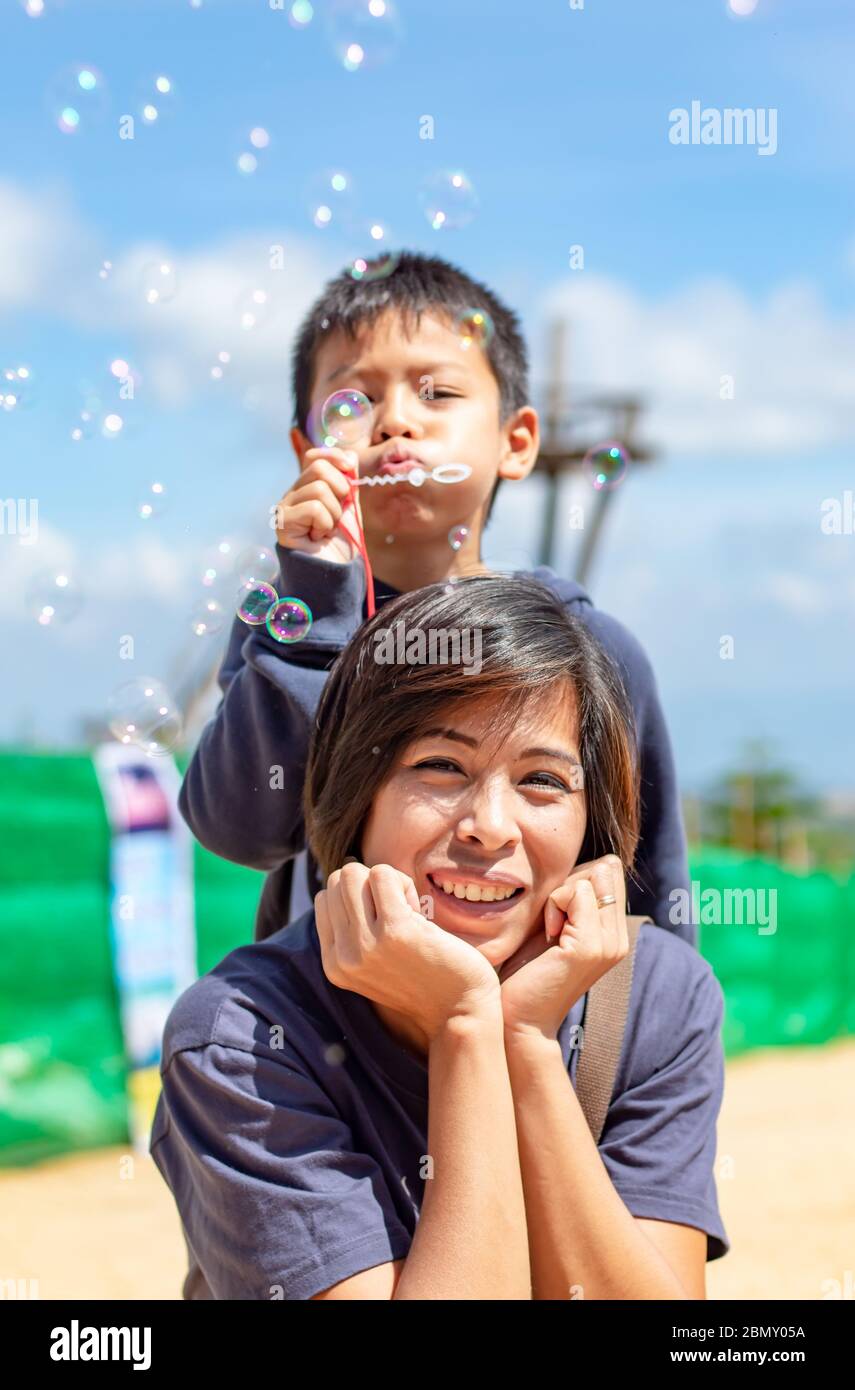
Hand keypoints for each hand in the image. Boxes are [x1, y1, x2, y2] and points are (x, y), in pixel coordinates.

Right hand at [273, 447, 362, 562]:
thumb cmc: (341, 540)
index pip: (314, 456)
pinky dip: (325, 524)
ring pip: (320, 489)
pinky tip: (317, 536)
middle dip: (340, 491)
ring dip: (334, 514)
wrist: (335, 570)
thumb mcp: (349, 504)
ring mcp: (284, 507)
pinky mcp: (282, 522)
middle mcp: (293, 493)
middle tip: (338, 514)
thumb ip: (348, 479)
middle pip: (319, 468)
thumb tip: (349, 454)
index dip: (334, 456)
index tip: (350, 470)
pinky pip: (314, 508)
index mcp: (307, 486)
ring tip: (327, 529)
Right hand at [314, 861, 500, 1042]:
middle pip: (336, 881)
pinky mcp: (395, 930)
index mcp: (335, 965)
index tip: (382, 919)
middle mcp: (344, 956)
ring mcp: (366, 944)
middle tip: (397, 911)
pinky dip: (403, 883)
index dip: (357, 897)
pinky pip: (383, 875)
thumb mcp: (374, 961)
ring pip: (353, 873)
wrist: (460, 1012)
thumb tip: (348, 873)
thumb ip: (354, 931)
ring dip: (386, 882)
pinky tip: (420, 911)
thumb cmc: (425, 978)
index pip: (325, 898)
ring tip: (407, 910)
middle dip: (368, 885)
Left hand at [498, 855, 628, 1042]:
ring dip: (558, 895)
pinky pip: (575, 892)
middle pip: (603, 869)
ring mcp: (609, 944)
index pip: (608, 870)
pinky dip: (553, 905)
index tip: (556, 914)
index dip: (575, 879)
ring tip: (550, 931)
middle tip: (552, 921)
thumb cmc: (526, 969)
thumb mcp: (554, 925)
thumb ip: (571, 898)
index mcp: (614, 933)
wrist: (520, 1018)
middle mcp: (619, 938)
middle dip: (569, 883)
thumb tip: (584, 862)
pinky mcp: (591, 947)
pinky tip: (547, 935)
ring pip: (590, 877)